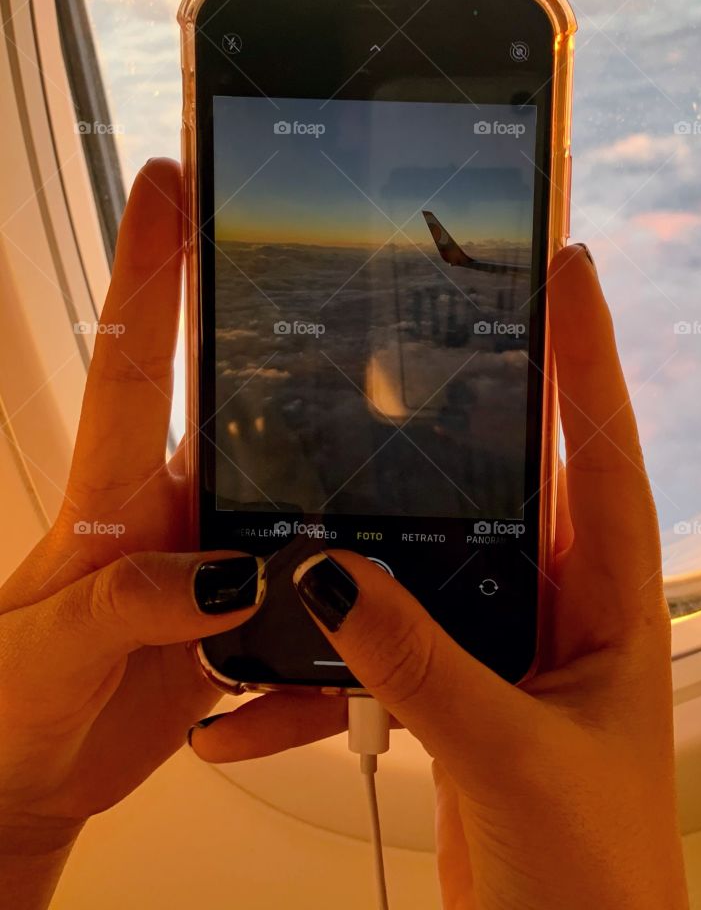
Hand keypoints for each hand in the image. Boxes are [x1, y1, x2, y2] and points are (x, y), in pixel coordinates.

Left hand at [0, 160, 344, 905]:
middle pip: (241, 408)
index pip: (133, 363)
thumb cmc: (18, 704)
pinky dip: (337, 630)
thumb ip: (127, 605)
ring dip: (343, 493)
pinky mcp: (246, 613)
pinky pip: (311, 605)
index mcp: (113, 496)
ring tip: (405, 459)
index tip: (166, 182)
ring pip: (297, 501)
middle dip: (286, 341)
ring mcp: (216, 558)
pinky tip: (354, 652)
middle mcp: (174, 509)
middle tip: (350, 276)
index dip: (147, 269)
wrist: (37, 776)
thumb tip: (225, 574)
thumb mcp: (51, 654)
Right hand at [191, 244, 687, 909]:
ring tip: (308, 478)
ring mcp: (508, 648)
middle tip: (424, 319)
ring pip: (435, 557)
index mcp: (613, 601)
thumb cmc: (597, 878)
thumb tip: (333, 576)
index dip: (590, 352)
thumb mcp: (513, 758)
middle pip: (515, 477)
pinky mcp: (458, 697)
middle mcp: (565, 607)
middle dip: (471, 405)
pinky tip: (258, 691)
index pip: (603, 448)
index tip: (568, 265)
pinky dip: (324, 667)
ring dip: (369, 540)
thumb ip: (423, 664)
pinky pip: (386, 647)